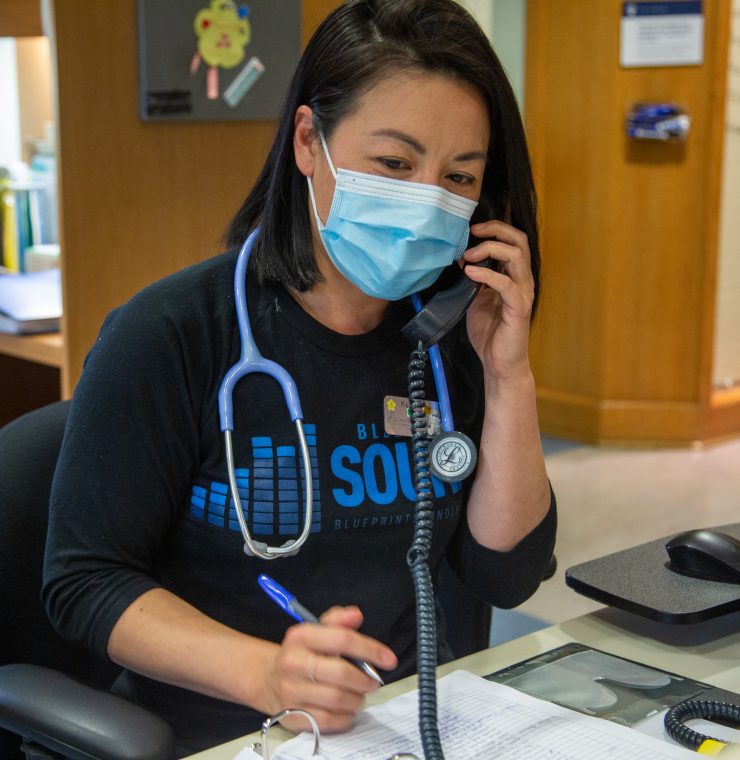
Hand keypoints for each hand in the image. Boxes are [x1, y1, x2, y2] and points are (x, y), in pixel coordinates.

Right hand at [262, 605, 397, 732]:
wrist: (268, 678)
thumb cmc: (302, 653)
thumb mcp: (316, 630)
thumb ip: (337, 621)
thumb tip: (356, 615)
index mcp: (301, 636)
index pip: (342, 639)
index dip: (370, 649)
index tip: (389, 659)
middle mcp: (293, 662)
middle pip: (342, 674)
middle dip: (365, 680)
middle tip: (373, 682)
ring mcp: (291, 691)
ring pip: (337, 699)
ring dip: (357, 699)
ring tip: (359, 694)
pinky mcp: (292, 716)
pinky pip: (328, 721)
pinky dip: (345, 717)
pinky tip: (347, 710)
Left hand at [462, 220, 534, 382]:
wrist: (499, 362)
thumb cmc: (490, 332)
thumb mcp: (476, 298)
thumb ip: (473, 279)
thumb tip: (462, 258)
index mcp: (514, 275)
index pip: (513, 240)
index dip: (496, 228)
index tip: (472, 229)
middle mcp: (523, 280)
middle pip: (519, 240)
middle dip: (496, 230)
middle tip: (473, 232)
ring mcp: (523, 293)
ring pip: (516, 256)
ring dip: (490, 249)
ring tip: (468, 256)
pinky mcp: (519, 308)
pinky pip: (506, 284)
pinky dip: (487, 274)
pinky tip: (470, 273)